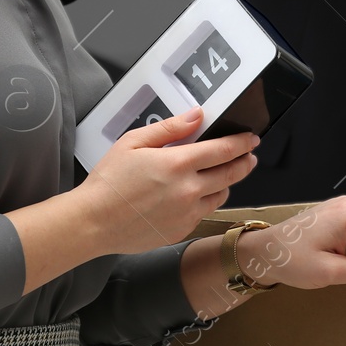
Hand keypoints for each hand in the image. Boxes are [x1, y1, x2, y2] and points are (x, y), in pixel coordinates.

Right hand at [76, 108, 257, 254]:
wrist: (94, 222)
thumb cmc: (109, 181)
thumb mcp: (133, 142)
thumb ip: (169, 128)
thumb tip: (197, 116)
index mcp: (178, 164)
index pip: (224, 150)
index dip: (243, 143)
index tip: (252, 138)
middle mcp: (189, 190)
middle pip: (231, 174)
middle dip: (245, 162)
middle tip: (250, 155)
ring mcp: (188, 214)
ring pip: (221, 195)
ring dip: (227, 182)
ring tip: (223, 174)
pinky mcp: (182, 230)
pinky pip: (203, 212)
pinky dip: (205, 201)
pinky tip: (195, 195)